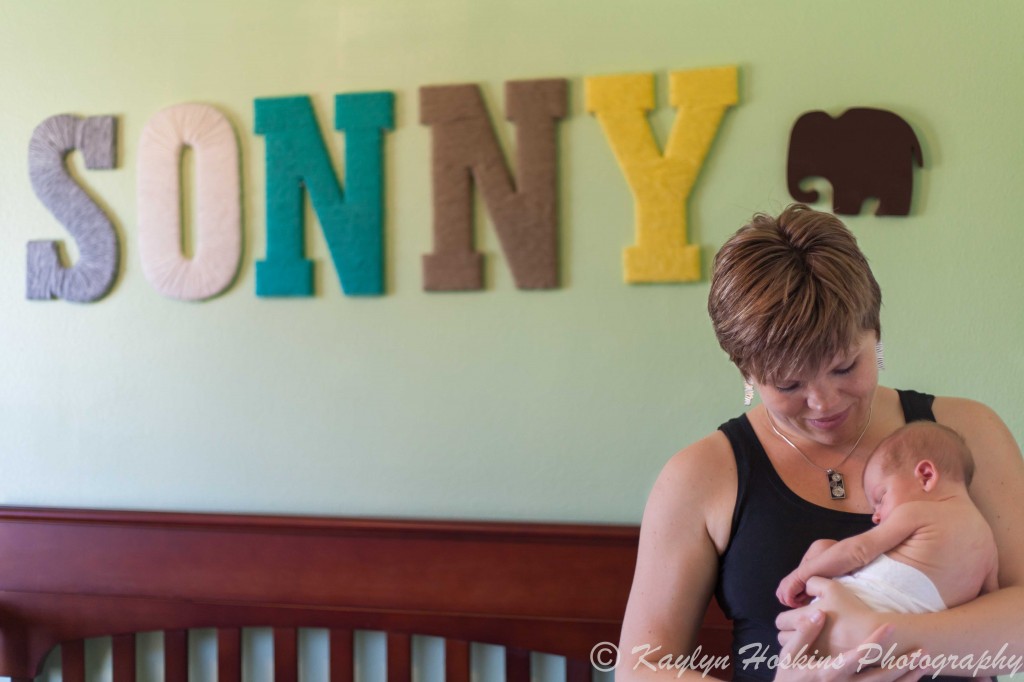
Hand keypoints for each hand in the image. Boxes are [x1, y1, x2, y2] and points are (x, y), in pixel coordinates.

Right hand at [774, 609, 925, 681]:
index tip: (890, 626)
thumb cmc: (790, 678)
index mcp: (829, 673)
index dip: (875, 642)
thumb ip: (804, 635)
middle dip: (902, 665)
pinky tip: (912, 678)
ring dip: (907, 678)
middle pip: (880, 677)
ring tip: (925, 664)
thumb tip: (818, 612)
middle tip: (923, 651)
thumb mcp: (789, 656)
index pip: (857, 656)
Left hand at [778, 577, 883, 653]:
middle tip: (801, 627)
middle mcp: (804, 640)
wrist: (873, 634)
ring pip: (795, 651)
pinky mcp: (824, 666)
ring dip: (799, 644)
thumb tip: (803, 587)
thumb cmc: (852, 610)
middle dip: (789, 632)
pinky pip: (808, 661)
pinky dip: (811, 655)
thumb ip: (812, 583)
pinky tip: (821, 648)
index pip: (780, 621)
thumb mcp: (833, 588)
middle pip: (782, 638)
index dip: (786, 617)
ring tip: (811, 638)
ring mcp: (814, 655)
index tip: (795, 616)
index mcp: (802, 620)